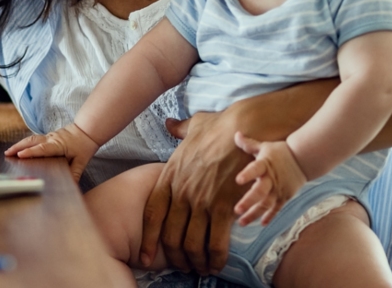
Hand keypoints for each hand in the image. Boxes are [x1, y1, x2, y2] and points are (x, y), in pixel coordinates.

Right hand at [5, 124, 99, 181]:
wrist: (88, 130)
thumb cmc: (85, 145)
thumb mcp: (82, 161)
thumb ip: (75, 173)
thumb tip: (71, 185)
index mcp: (58, 145)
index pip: (43, 148)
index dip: (31, 152)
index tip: (20, 155)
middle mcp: (51, 139)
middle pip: (32, 141)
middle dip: (18, 147)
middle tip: (7, 153)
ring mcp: (49, 136)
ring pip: (31, 139)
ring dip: (19, 144)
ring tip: (9, 152)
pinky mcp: (48, 136)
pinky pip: (34, 139)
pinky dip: (25, 143)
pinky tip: (19, 149)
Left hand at [139, 111, 250, 275]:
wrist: (245, 127)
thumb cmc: (220, 126)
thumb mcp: (192, 126)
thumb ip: (178, 130)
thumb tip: (169, 124)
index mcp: (169, 176)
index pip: (151, 215)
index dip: (148, 239)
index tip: (146, 256)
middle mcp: (181, 192)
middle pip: (170, 235)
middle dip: (175, 257)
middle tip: (183, 266)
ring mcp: (201, 200)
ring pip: (191, 243)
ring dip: (196, 261)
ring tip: (201, 268)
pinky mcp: (224, 206)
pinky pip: (216, 241)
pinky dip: (216, 257)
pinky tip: (218, 263)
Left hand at [232, 133, 307, 225]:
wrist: (304, 159)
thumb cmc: (281, 152)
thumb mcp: (265, 146)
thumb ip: (249, 144)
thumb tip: (236, 134)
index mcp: (265, 165)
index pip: (255, 169)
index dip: (247, 174)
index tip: (238, 180)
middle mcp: (272, 179)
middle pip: (260, 192)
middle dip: (248, 201)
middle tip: (237, 210)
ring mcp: (279, 190)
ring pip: (266, 204)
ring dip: (254, 214)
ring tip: (242, 222)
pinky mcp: (285, 196)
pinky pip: (276, 208)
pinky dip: (269, 216)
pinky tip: (261, 224)